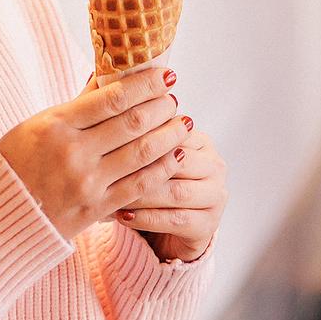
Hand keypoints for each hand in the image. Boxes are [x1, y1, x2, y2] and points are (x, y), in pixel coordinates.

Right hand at [0, 64, 188, 243]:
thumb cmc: (17, 163)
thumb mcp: (38, 124)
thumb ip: (77, 104)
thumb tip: (109, 75)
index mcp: (56, 124)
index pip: (112, 97)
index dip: (146, 84)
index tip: (165, 76)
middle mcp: (73, 152)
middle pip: (133, 123)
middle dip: (162, 108)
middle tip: (174, 100)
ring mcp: (86, 182)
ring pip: (142, 153)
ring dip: (170, 136)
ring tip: (184, 124)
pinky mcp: (96, 208)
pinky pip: (139, 185)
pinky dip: (162, 168)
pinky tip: (176, 156)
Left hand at [113, 118, 226, 264]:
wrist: (170, 227)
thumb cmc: (152, 182)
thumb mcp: (146, 153)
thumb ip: (135, 127)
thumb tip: (105, 92)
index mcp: (201, 142)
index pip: (174, 132)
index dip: (143, 133)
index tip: (110, 135)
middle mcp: (214, 166)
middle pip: (178, 161)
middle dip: (142, 163)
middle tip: (107, 164)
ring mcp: (215, 196)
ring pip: (176, 192)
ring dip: (142, 193)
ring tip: (112, 192)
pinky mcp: (208, 225)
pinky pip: (176, 220)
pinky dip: (147, 218)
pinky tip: (123, 215)